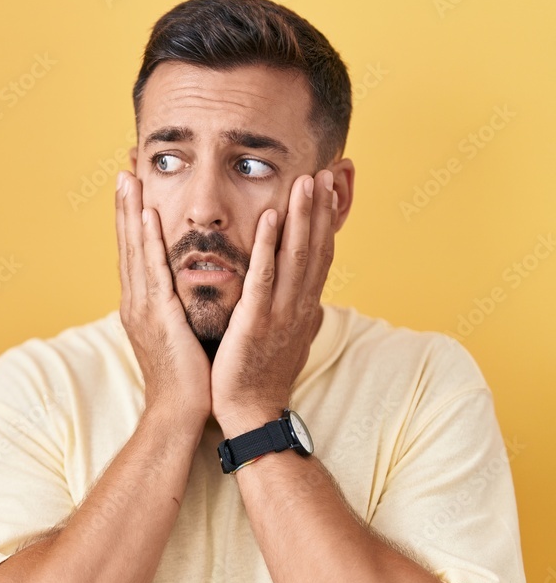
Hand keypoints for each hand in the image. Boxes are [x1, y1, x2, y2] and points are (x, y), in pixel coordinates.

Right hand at [115, 171, 210, 429]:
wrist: (177, 414)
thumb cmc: (185, 381)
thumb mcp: (179, 337)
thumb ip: (179, 312)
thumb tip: (186, 296)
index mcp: (142, 306)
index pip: (135, 254)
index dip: (132, 220)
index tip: (133, 190)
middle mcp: (136, 301)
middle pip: (127, 243)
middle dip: (125, 205)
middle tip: (125, 169)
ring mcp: (142, 308)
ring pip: (134, 249)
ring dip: (131, 211)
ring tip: (129, 178)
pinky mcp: (158, 315)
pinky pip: (153, 270)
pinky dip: (147, 240)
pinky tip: (147, 215)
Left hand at [210, 170, 337, 436]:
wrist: (251, 413)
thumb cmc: (262, 375)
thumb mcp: (287, 338)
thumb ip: (299, 315)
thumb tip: (315, 303)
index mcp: (304, 306)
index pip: (321, 253)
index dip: (328, 219)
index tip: (331, 186)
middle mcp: (299, 304)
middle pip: (316, 247)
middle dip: (322, 207)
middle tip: (327, 169)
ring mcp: (281, 312)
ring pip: (296, 256)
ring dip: (302, 217)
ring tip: (306, 180)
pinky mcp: (256, 322)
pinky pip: (264, 278)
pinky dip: (267, 246)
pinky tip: (268, 218)